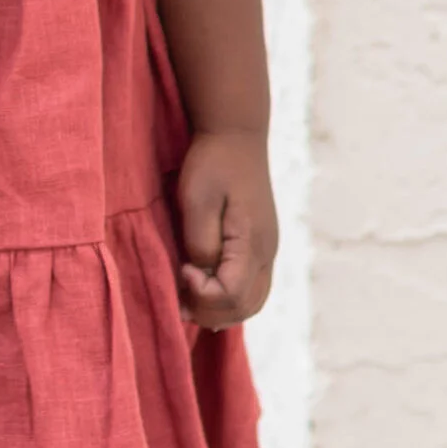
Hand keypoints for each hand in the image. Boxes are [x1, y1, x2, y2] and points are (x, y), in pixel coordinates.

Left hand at [174, 128, 276, 326]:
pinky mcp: (261, 246)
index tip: (182, 270)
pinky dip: (231, 300)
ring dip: (221, 311)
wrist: (236, 135)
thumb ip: (200, 242)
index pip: (231, 294)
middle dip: (209, 312)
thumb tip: (201, 274)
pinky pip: (253, 288)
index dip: (202, 294)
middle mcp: (267, 252)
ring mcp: (268, 251)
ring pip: (253, 302)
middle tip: (179, 299)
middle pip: (245, 307)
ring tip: (189, 301)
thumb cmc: (212, 164)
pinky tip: (206, 292)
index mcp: (252, 242)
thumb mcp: (197, 200)